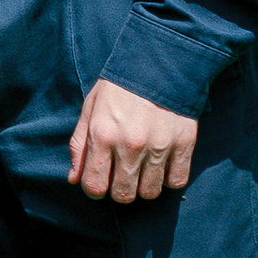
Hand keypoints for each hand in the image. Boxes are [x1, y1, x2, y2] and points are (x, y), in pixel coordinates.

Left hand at [68, 78, 198, 205]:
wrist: (158, 62)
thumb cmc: (119, 87)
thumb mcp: (90, 108)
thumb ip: (80, 145)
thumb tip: (74, 178)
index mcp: (102, 134)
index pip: (95, 185)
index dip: (94, 189)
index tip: (99, 181)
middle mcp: (130, 144)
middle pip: (124, 195)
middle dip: (119, 190)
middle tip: (121, 176)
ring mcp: (159, 146)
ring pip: (150, 192)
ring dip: (144, 186)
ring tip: (143, 168)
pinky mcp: (184, 144)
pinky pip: (176, 181)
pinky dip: (169, 178)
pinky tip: (162, 165)